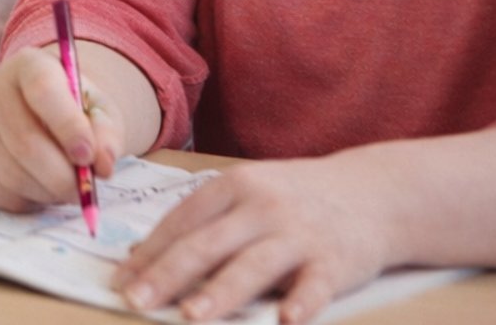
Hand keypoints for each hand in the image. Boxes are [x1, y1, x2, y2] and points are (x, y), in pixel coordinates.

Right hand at [0, 47, 125, 212]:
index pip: (42, 90)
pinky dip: (28, 199)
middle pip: (24, 140)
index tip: (88, 157)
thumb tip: (102, 164)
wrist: (45, 112)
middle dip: (61, 175)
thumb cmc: (75, 108)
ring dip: (47, 191)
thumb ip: (107, 132)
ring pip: (12, 172)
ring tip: (66, 185)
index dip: (67, 127)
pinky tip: (42, 186)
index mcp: (29, 64)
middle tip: (84, 188)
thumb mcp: (101, 110)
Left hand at [112, 155, 399, 322]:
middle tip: (136, 300)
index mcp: (233, 185)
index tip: (121, 281)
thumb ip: (204, 222)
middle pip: (208, 243)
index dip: (150, 253)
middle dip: (168, 274)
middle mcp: (262, 206)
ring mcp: (299, 232)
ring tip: (191, 315)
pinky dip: (300, 303)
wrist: (373, 192)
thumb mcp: (247, 194)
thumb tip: (144, 258)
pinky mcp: (336, 260)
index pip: (182, 221)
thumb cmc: (293, 198)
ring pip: (253, 264)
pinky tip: (284, 321)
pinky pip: (315, 284)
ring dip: (221, 292)